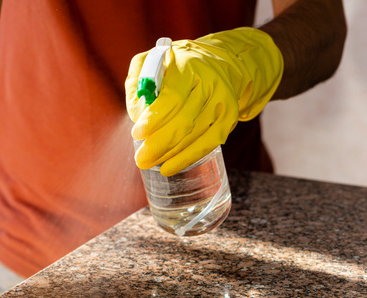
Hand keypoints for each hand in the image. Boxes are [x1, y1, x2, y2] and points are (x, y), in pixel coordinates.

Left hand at [126, 27, 282, 175]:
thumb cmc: (176, 65)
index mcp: (188, 67)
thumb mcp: (151, 62)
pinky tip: (169, 167)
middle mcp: (210, 84)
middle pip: (184, 121)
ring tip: (149, 161)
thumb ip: (138, 82)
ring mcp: (222, 102)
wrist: (218, 62)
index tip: (137, 134)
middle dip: (159, 144)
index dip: (154, 119)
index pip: (172, 98)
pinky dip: (187, 158)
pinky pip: (208, 143)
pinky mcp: (230, 117)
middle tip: (141, 158)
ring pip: (195, 136)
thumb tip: (137, 114)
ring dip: (170, 154)